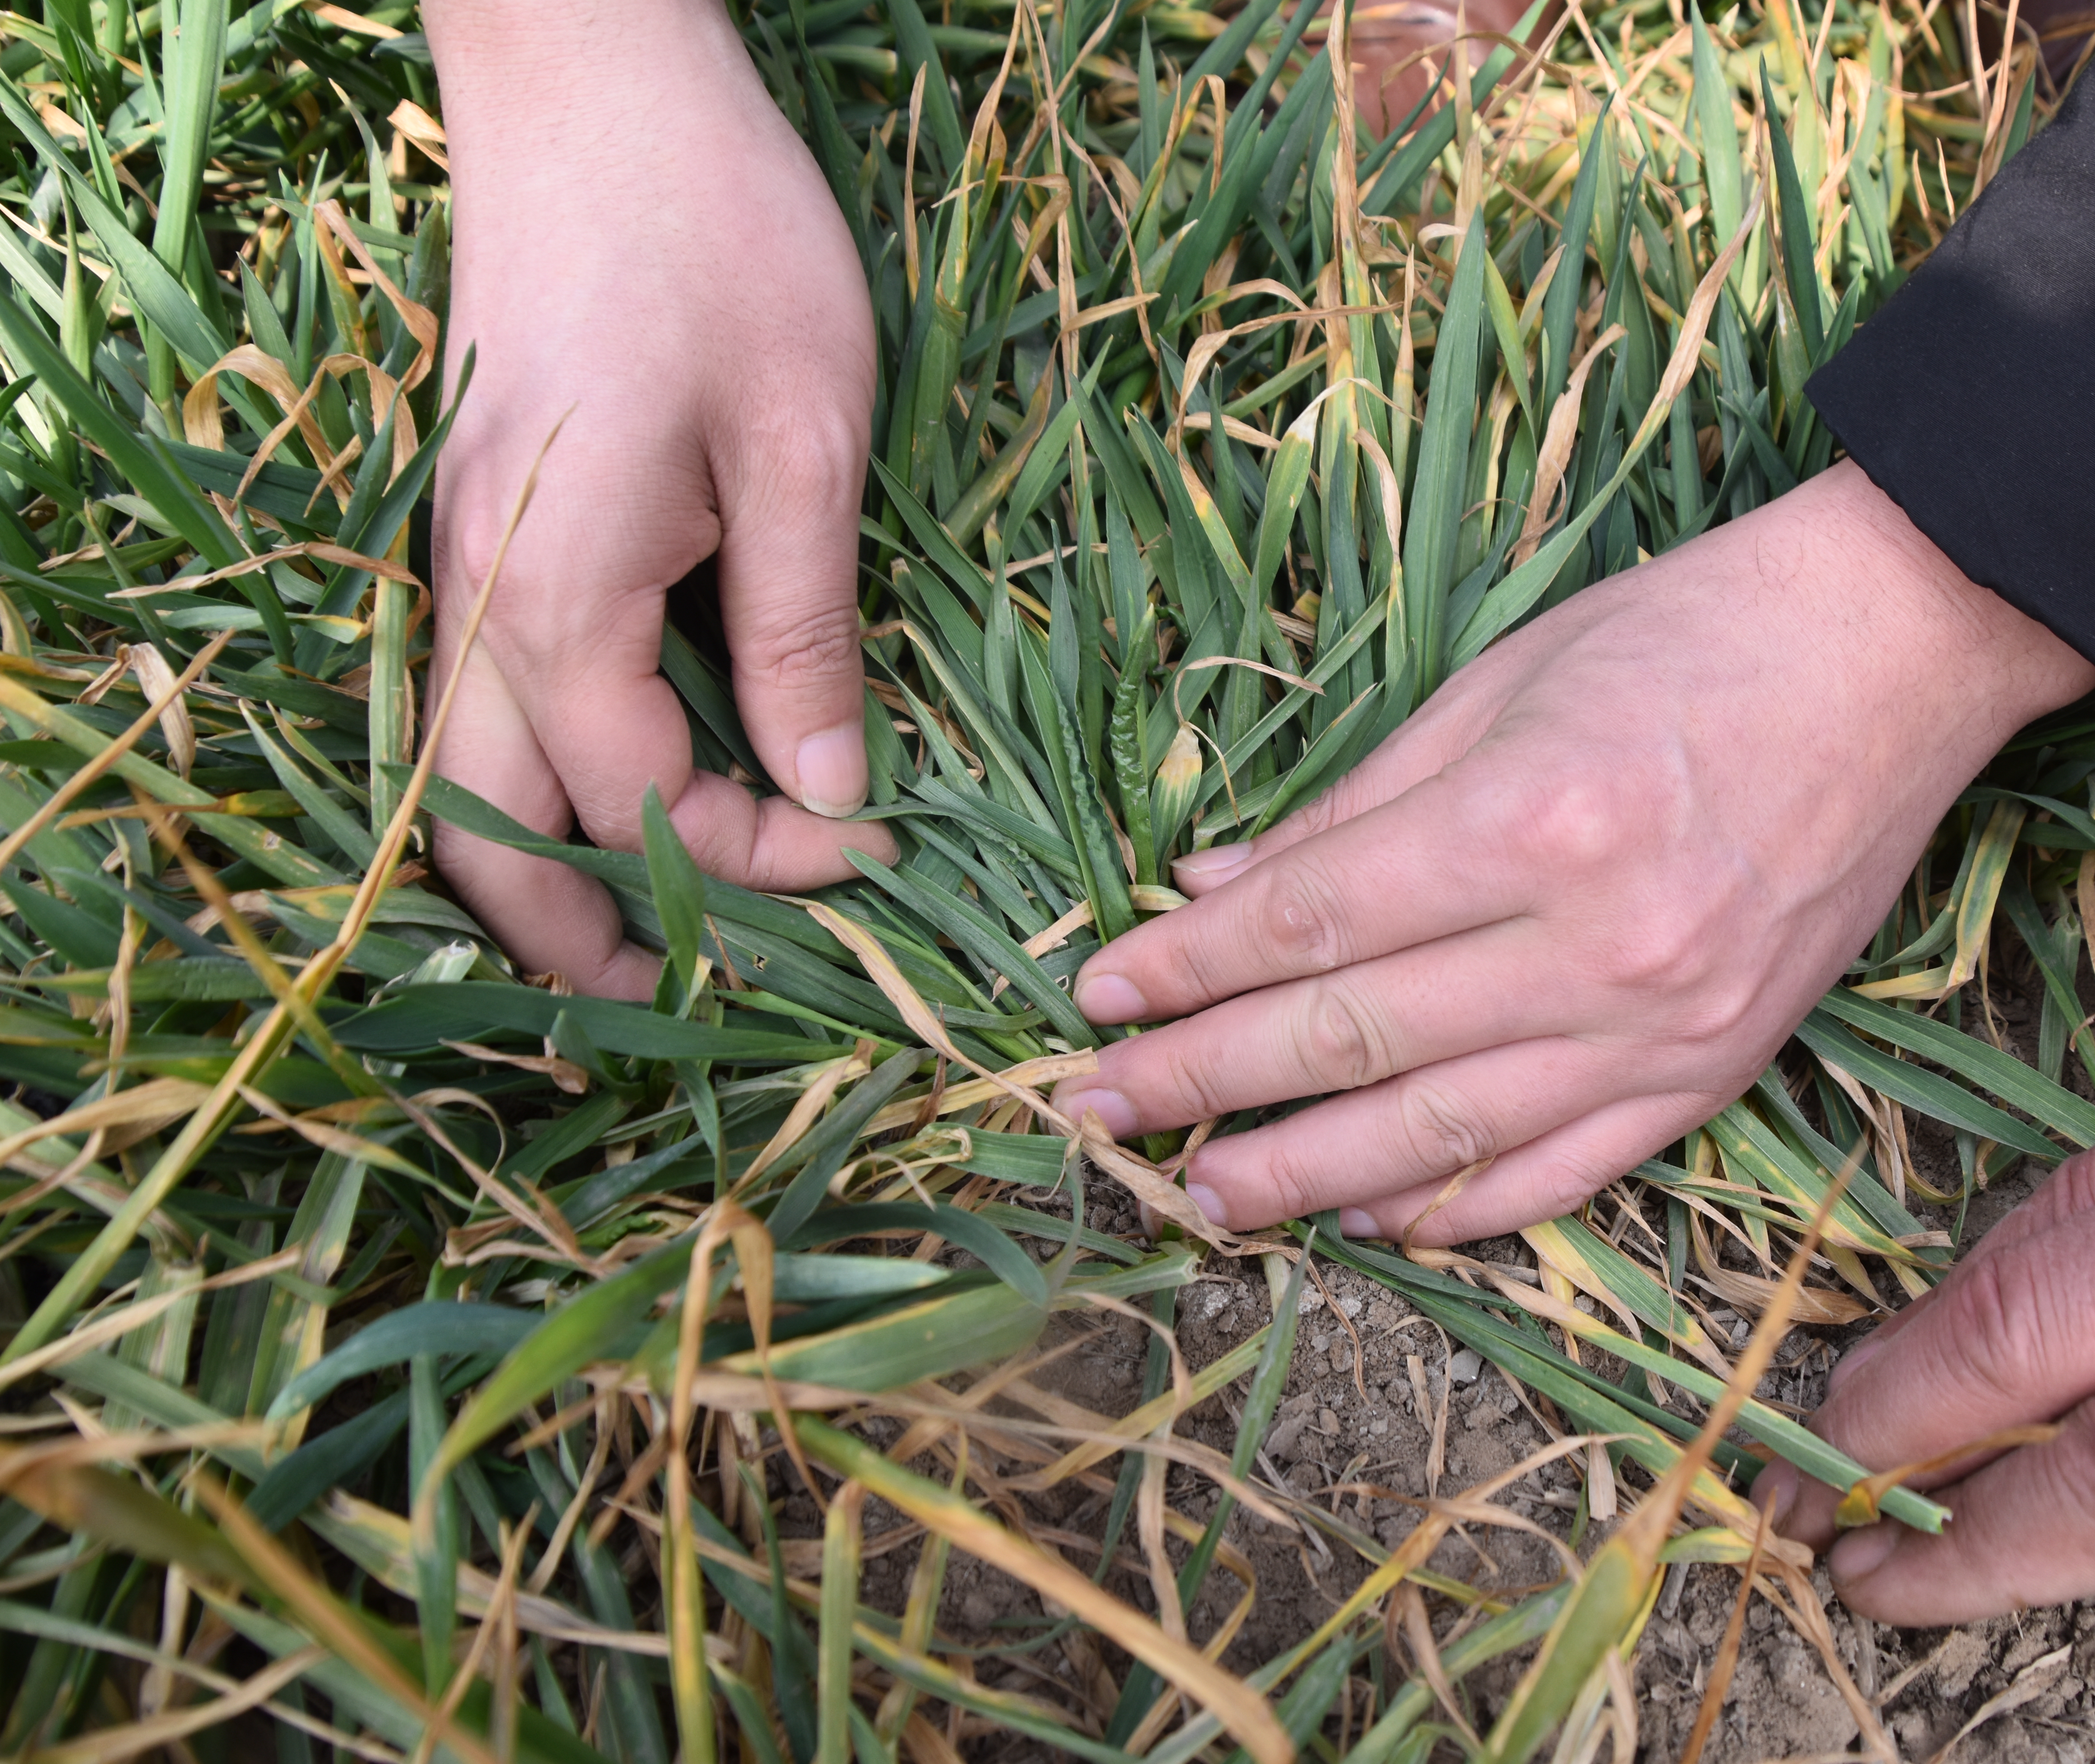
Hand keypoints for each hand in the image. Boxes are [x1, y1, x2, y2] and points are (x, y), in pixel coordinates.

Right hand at [426, 0, 892, 997]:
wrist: (592, 83)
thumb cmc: (716, 237)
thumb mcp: (806, 443)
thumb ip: (803, 635)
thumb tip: (829, 801)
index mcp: (554, 592)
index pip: (642, 804)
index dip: (754, 864)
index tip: (875, 853)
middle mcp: (473, 596)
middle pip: (486, 835)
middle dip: (581, 934)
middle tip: (699, 992)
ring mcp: (458, 560)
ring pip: (469, 774)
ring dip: (554, 863)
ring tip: (664, 924)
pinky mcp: (481, 526)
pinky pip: (484, 698)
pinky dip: (546, 778)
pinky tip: (634, 789)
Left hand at [1050, 462, 2094, 1243]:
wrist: (1897, 653)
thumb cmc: (1688, 636)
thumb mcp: (1499, 683)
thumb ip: (1354, 807)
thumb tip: (1210, 894)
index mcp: (1533, 820)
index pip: (1309, 924)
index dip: (1186, 970)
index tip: (1096, 997)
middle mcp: (1599, 943)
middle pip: (1352, 1039)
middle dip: (1204, 1082)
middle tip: (1096, 1114)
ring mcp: (1667, 1024)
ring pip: (1444, 1133)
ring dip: (1305, 1175)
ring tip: (1200, 1196)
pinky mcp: (1721, 1068)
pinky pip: (1566, 1171)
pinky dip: (1461, 1206)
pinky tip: (1372, 1219)